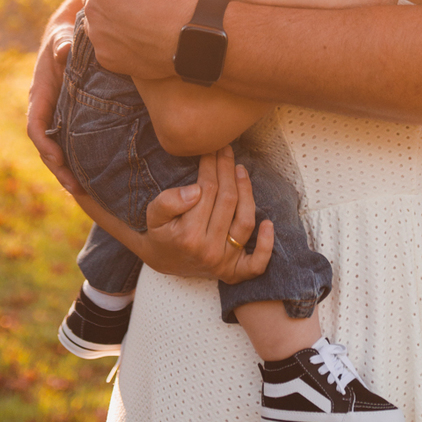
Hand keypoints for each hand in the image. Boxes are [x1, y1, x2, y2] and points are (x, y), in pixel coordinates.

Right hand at [26, 9, 83, 195]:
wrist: (68, 36)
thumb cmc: (65, 37)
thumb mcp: (62, 38)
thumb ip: (62, 46)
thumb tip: (63, 52)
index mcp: (40, 95)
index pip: (36, 126)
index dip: (45, 145)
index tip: (57, 160)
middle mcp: (45, 110)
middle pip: (46, 146)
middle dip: (58, 168)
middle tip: (76, 188)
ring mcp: (57, 116)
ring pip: (58, 149)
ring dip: (67, 171)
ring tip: (84, 192)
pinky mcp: (70, 119)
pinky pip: (70, 143)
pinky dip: (77, 161)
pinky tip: (93, 177)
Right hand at [137, 147, 274, 281]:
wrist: (162, 260)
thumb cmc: (159, 231)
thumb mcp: (153, 213)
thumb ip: (169, 201)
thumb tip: (196, 190)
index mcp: (188, 236)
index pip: (207, 190)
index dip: (211, 165)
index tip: (211, 149)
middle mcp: (208, 251)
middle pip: (228, 201)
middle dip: (228, 170)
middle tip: (225, 151)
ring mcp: (223, 263)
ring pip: (245, 221)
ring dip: (247, 192)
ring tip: (240, 170)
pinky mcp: (233, 272)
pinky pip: (256, 264)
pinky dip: (266, 246)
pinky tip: (268, 223)